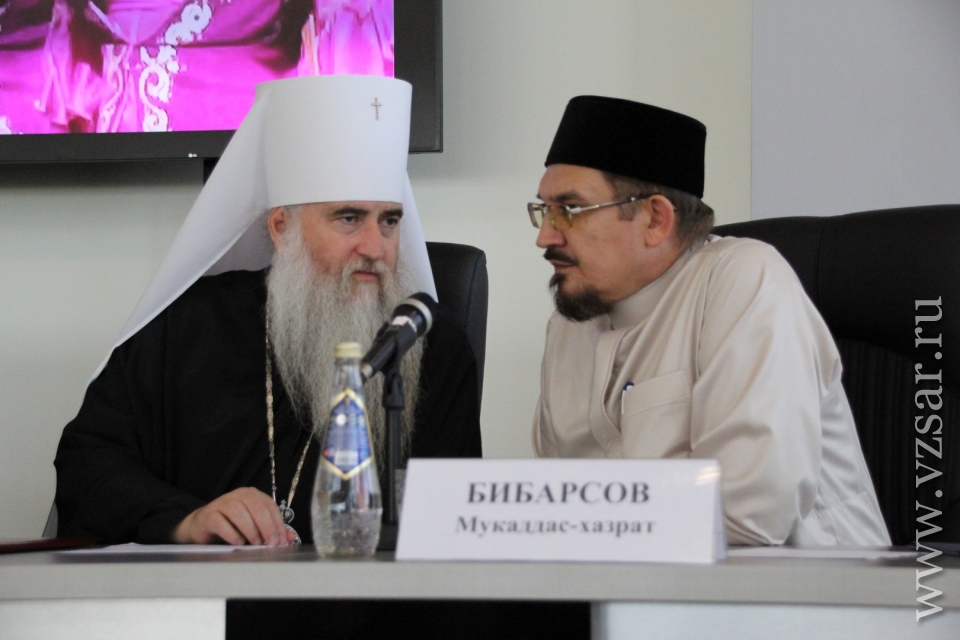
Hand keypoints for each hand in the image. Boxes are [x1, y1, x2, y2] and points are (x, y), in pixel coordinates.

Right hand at [172, 487, 297, 545]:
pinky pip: (220, 522)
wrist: (202, 525)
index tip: (281, 540)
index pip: (270, 506)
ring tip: (256, 543)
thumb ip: (270, 530)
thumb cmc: (231, 525)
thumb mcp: (253, 526)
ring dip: (250, 529)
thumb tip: (288, 538)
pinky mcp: (208, 515)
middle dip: (267, 526)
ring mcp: (222, 503)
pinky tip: (238, 542)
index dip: (278, 524)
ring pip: (238, 511)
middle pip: (256, 506)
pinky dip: (231, 533)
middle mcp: (238, 496)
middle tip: (271, 543)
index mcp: (252, 496)